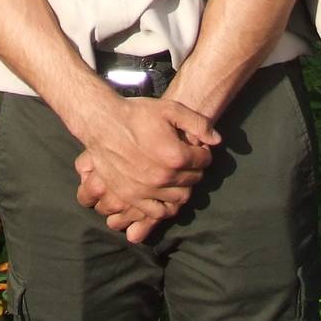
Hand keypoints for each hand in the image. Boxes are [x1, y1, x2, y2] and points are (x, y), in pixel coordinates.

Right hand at [69, 96, 218, 242]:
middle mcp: (164, 176)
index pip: (204, 160)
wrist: (103, 123)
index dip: (203, 151)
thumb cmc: (137, 114)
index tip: (196, 148)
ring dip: (184, 186)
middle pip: (194, 179)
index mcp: (176, 155)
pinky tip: (166, 194)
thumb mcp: (170, 109)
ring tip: (177, 176)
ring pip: (180, 197)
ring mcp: (147, 189)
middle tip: (187, 161)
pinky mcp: (133, 197)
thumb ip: (198, 123)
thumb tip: (217, 140)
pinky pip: (158, 212)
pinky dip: (167, 206)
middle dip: (194, 168)